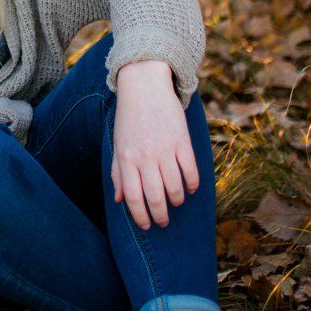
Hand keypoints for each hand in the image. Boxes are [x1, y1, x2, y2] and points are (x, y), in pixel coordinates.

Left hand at [111, 59, 199, 230]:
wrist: (144, 85)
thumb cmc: (129, 118)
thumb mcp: (118, 144)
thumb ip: (118, 173)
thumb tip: (119, 201)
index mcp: (126, 158)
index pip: (133, 197)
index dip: (140, 216)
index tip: (146, 225)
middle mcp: (145, 156)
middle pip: (155, 196)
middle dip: (160, 215)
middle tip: (163, 222)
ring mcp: (165, 148)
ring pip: (175, 187)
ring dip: (176, 200)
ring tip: (175, 203)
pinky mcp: (182, 140)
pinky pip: (191, 170)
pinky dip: (192, 184)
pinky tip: (190, 188)